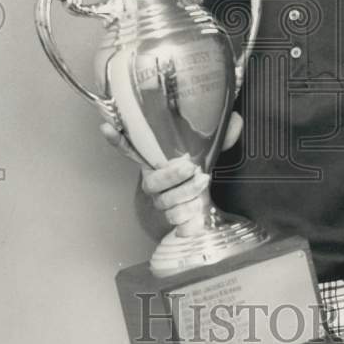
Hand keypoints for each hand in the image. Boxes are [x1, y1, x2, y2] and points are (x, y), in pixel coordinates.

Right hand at [100, 112, 242, 235]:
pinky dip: (189, 222)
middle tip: (194, 170)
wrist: (203, 200)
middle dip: (172, 176)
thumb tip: (236, 120)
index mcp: (156, 161)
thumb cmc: (199, 169)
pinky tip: (198, 217)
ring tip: (203, 188)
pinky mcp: (172, 219)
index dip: (117, 140)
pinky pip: (175, 223)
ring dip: (186, 197)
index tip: (106, 127)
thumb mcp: (210, 149)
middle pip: (153, 183)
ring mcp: (161, 201)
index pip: (130, 149)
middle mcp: (153, 181)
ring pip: (166, 204)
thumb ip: (221, 135)